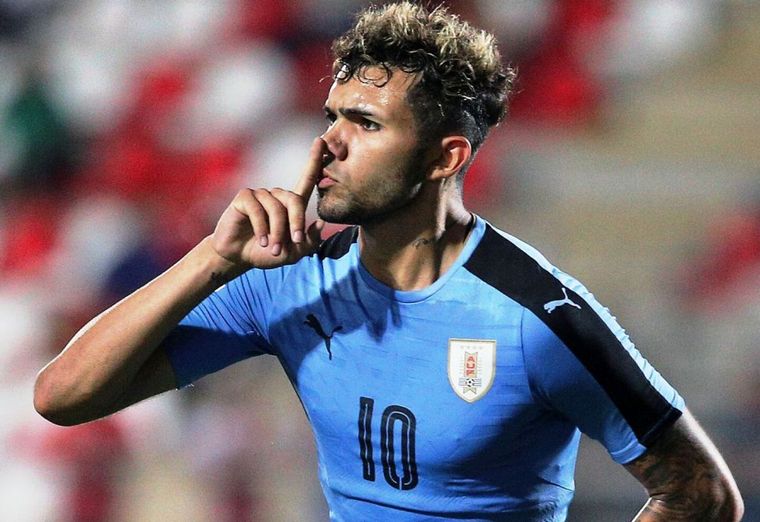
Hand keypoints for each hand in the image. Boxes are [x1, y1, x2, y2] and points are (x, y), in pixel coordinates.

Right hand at [209, 137, 325, 270]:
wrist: (238, 257)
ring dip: (276, 232)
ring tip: (272, 248)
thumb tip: (321, 223)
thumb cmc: (266, 253)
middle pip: (295, 200)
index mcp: (291, 204)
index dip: (315, 159)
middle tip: (293, 243)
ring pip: (276, 209)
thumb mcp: (292, 253)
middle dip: (296, 223)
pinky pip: (257, 210)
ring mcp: (260, 194)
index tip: (322, 140)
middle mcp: (277, 195)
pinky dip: (262, 228)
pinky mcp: (244, 197)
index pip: (307, 178)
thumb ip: (309, 242)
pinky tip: (261, 241)